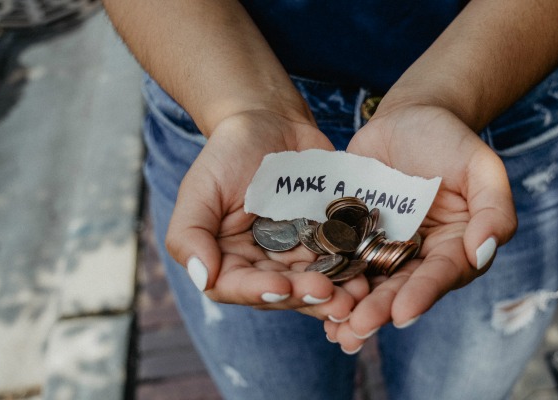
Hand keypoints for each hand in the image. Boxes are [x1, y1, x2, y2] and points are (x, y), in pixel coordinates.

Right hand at [165, 110, 368, 320]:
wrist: (271, 122)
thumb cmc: (228, 153)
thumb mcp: (200, 188)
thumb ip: (189, 234)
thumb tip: (202, 277)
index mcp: (228, 259)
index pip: (237, 286)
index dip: (259, 291)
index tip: (282, 286)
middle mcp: (263, 264)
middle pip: (282, 292)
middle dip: (306, 296)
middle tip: (330, 295)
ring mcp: (297, 254)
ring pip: (315, 283)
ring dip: (336, 294)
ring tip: (356, 295)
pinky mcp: (327, 240)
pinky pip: (341, 260)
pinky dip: (354, 270)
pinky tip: (368, 273)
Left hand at [325, 104, 516, 351]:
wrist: (408, 117)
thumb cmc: (450, 139)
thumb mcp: (481, 166)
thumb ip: (493, 208)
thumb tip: (483, 252)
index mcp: (455, 246)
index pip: (441, 274)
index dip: (423, 294)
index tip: (403, 313)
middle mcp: (420, 256)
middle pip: (401, 288)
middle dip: (380, 310)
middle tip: (358, 328)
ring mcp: (384, 247)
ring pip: (369, 283)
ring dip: (352, 307)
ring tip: (335, 330)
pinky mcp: (354, 235)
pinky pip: (341, 260)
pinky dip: (329, 279)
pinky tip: (311, 298)